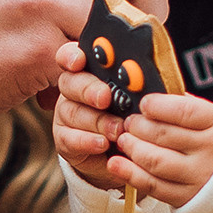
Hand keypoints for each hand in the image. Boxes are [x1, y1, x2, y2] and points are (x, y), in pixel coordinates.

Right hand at [51, 45, 127, 190]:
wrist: (121, 155)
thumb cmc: (131, 118)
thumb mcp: (136, 99)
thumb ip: (135, 86)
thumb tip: (147, 78)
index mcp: (90, 71)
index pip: (72, 56)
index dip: (72, 56)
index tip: (79, 61)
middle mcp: (74, 90)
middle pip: (70, 82)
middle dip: (88, 89)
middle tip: (105, 98)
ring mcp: (66, 114)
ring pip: (72, 111)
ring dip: (96, 120)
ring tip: (116, 129)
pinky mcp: (64, 139)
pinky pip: (70, 138)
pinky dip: (87, 141)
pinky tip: (102, 143)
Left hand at [111, 92, 212, 205]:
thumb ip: (193, 107)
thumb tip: (157, 95)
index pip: (184, 112)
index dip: (158, 106)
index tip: (145, 103)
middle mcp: (212, 151)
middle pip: (164, 135)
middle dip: (139, 125)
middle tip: (129, 121)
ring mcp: (199, 176)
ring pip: (155, 161)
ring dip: (132, 147)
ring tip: (125, 139)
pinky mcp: (187, 197)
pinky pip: (153, 186)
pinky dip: (130, 174)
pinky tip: (117, 163)